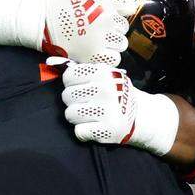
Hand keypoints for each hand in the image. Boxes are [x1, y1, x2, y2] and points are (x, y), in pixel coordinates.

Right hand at [41, 0, 135, 65]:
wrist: (38, 19)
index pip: (128, 5)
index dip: (121, 8)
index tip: (111, 12)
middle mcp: (106, 19)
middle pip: (124, 26)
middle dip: (114, 26)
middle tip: (99, 26)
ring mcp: (100, 38)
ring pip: (121, 42)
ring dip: (112, 42)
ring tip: (97, 38)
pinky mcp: (93, 55)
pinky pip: (114, 58)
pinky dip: (107, 56)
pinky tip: (97, 50)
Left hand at [57, 60, 178, 155]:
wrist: (142, 116)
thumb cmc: (117, 94)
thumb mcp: (105, 76)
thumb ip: (83, 72)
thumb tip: (51, 62)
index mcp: (103, 73)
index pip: (69, 76)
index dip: (71, 84)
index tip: (80, 88)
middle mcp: (105, 90)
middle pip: (67, 96)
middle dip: (73, 101)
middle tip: (85, 104)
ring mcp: (107, 110)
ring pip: (70, 114)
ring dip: (77, 118)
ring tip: (89, 116)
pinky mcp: (107, 130)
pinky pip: (79, 131)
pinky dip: (84, 132)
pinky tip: (94, 127)